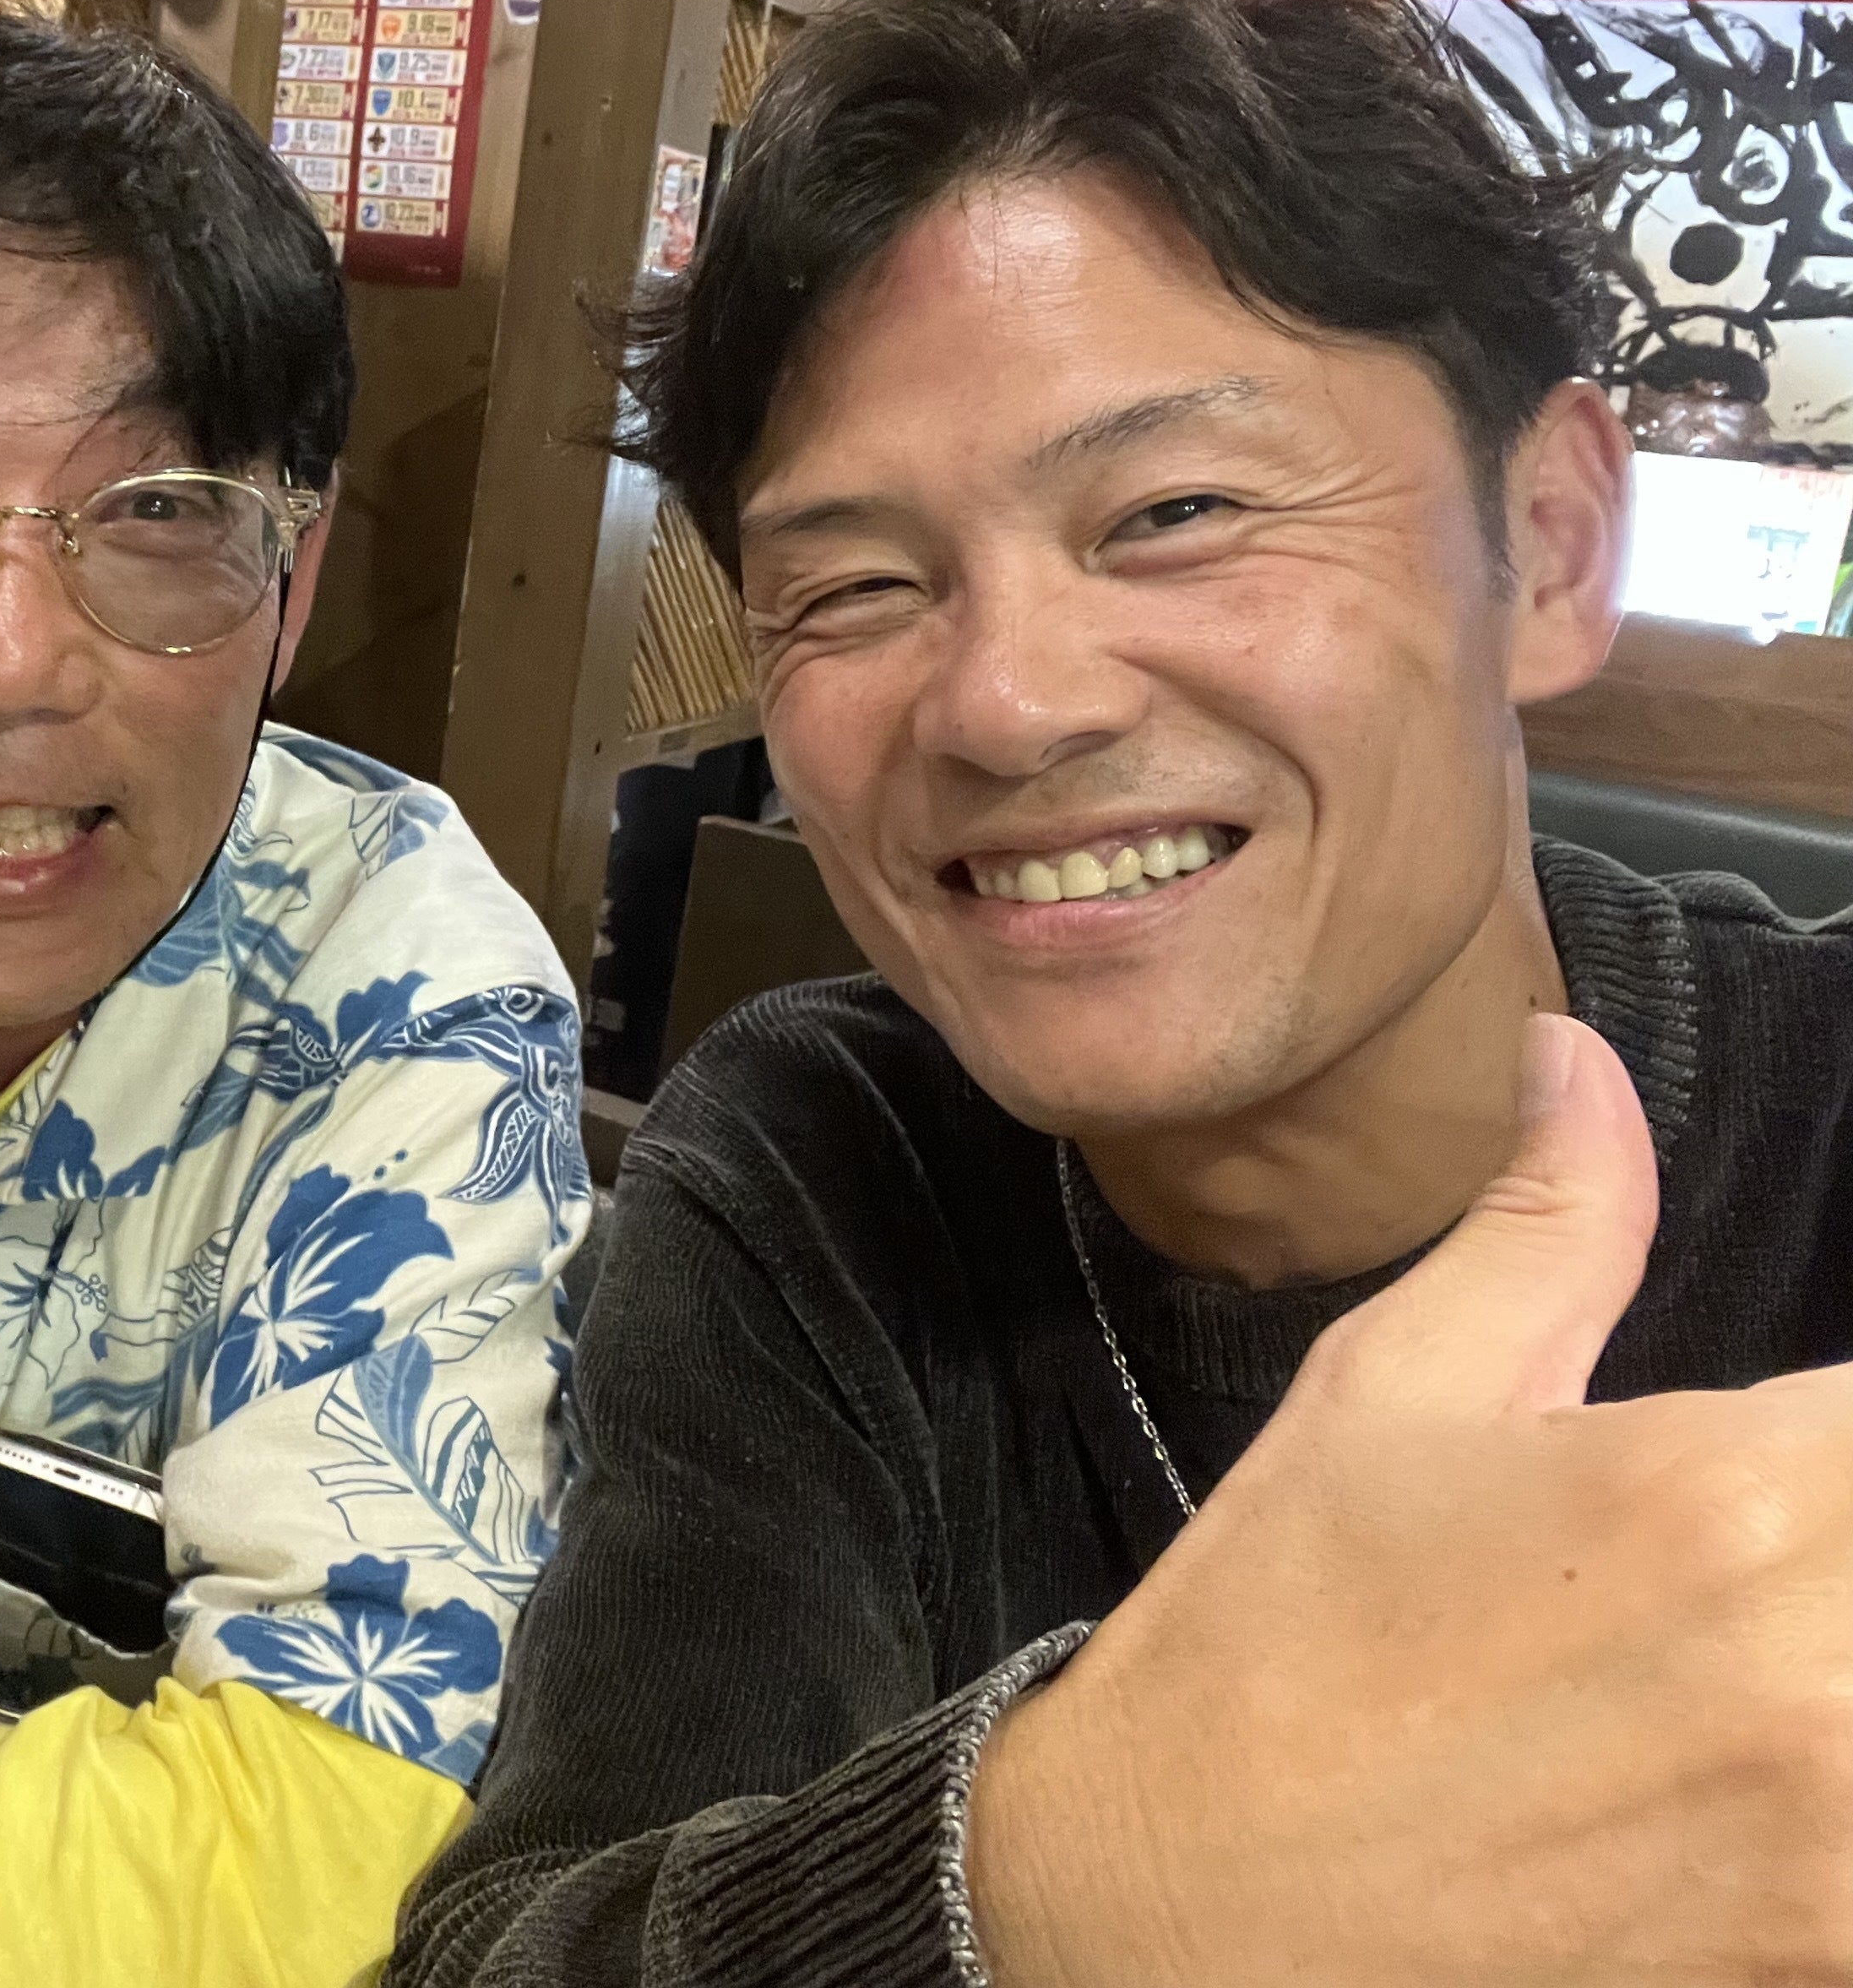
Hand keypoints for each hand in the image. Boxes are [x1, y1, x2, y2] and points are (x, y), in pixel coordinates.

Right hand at [973, 1015, 1852, 1984]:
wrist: (1177, 1915)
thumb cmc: (1274, 1642)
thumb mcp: (1391, 1394)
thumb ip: (1551, 1221)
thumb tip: (1581, 1063)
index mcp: (1727, 1495)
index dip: (1848, 1422)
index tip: (1803, 1447)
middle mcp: (1822, 1670)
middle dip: (1842, 1509)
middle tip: (1771, 1527)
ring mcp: (1843, 1848)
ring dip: (1845, 1643)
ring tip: (1765, 1642)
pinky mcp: (1825, 1960)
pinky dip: (1839, 1799)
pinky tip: (1767, 1758)